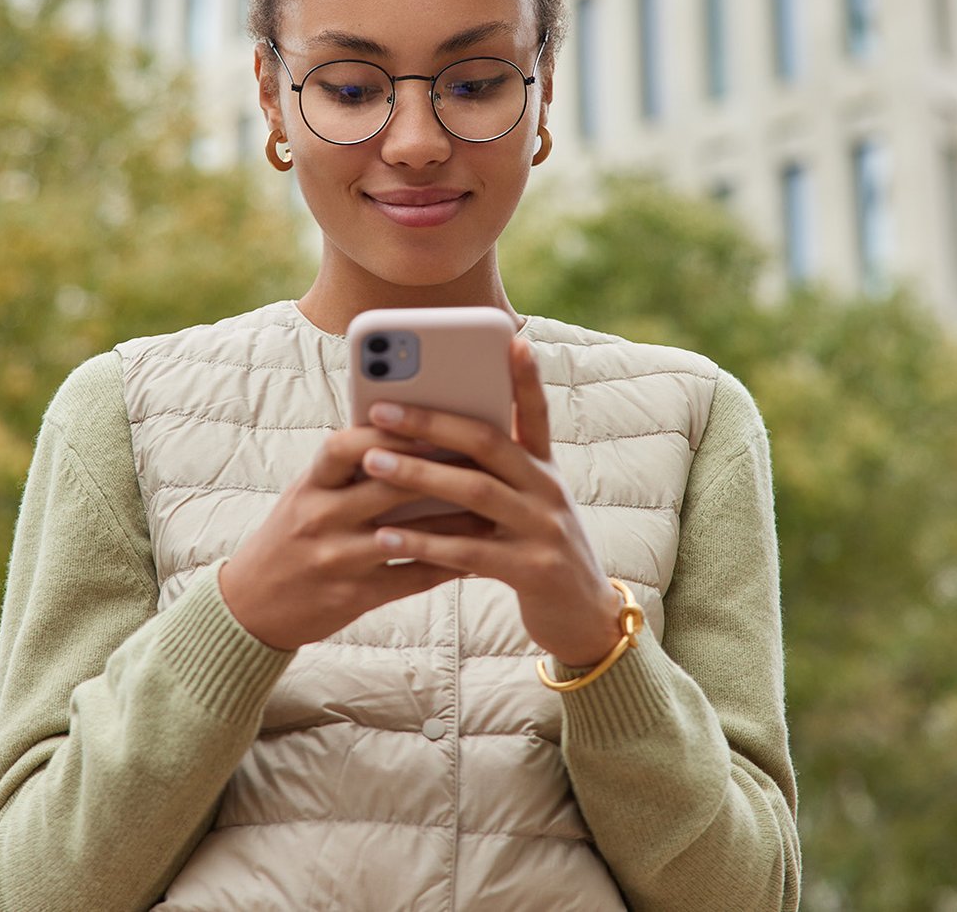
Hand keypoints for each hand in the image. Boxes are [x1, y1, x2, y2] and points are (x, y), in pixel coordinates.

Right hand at [219, 425, 460, 650]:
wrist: (252, 606)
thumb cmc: (289, 538)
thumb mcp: (305, 496)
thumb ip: (346, 470)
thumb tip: (403, 432)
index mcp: (309, 487)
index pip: (345, 445)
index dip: (387, 431)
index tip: (427, 419)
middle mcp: (320, 519)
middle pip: (387, 487)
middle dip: (438, 470)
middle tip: (482, 457)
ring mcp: (337, 559)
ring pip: (408, 535)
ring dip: (455, 520)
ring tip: (494, 507)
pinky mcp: (355, 596)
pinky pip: (411, 578)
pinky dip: (447, 565)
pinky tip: (477, 556)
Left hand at [357, 335, 625, 668]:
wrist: (583, 618)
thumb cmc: (535, 550)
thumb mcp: (525, 504)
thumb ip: (492, 473)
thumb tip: (429, 438)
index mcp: (545, 468)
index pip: (536, 412)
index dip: (526, 377)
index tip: (512, 338)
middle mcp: (548, 490)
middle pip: (489, 443)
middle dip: (432, 422)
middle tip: (382, 408)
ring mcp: (544, 529)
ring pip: (475, 491)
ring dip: (419, 475)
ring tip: (373, 462)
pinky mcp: (532, 570)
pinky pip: (468, 552)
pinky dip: (423, 542)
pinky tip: (384, 536)